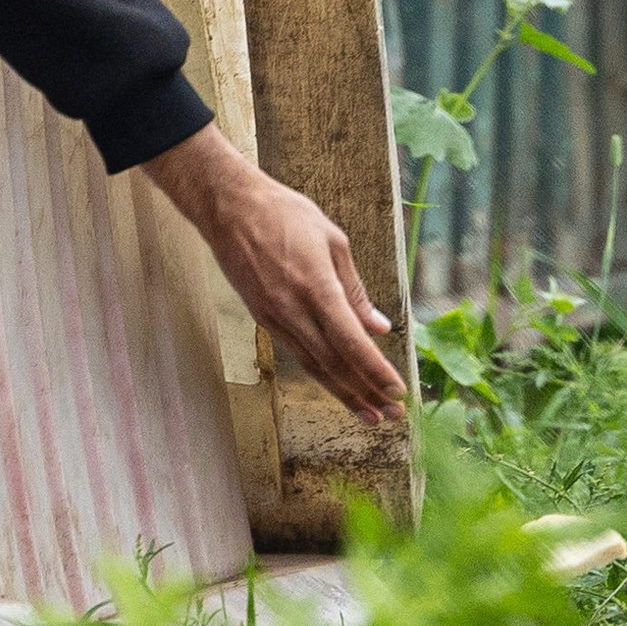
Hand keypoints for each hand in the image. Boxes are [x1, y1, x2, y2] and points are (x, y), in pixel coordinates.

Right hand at [142, 125, 407, 423]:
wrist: (228, 208)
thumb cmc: (285, 215)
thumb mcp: (333, 241)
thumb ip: (356, 290)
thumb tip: (380, 327)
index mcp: (316, 287)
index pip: (351, 342)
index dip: (375, 372)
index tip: (397, 392)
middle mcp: (293, 310)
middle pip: (333, 364)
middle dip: (364, 394)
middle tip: (390, 417)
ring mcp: (274, 317)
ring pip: (314, 366)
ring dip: (343, 393)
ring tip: (369, 415)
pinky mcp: (263, 318)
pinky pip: (298, 353)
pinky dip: (322, 374)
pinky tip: (339, 385)